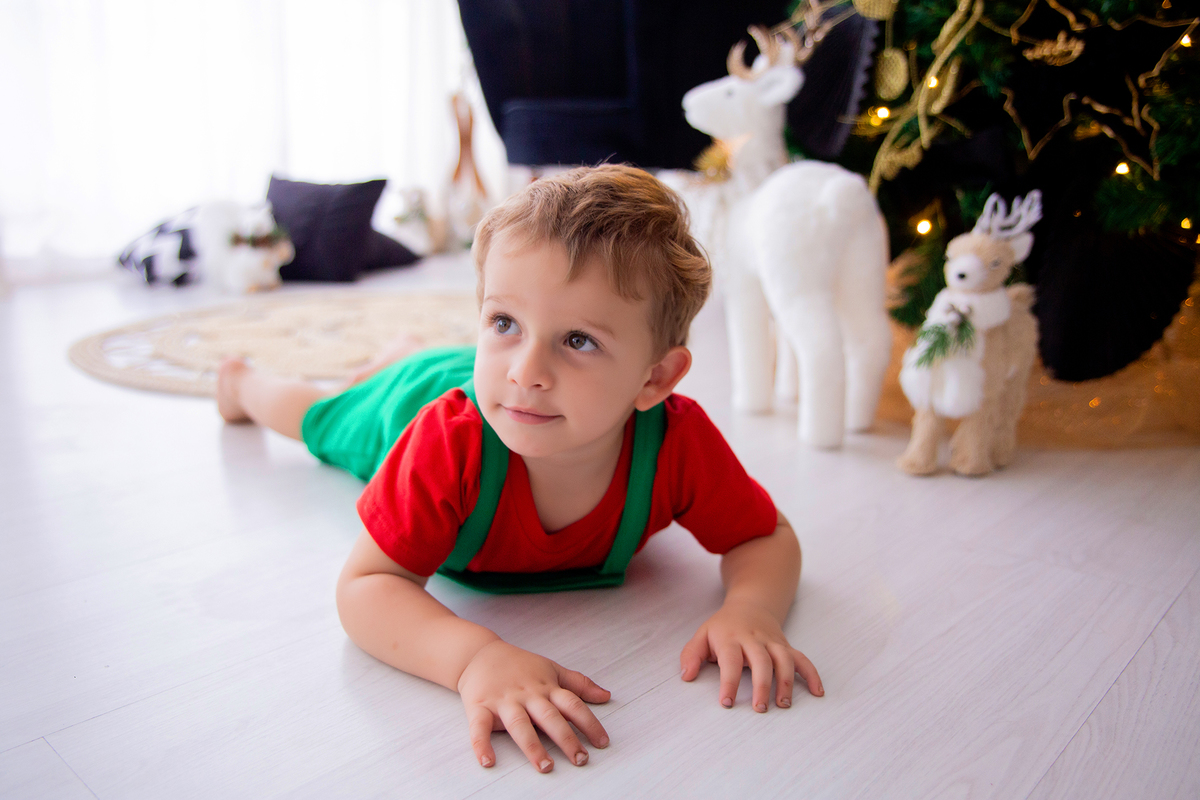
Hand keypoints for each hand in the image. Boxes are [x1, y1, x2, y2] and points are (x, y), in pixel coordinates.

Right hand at [457, 640, 610, 771]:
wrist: (480, 654)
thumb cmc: (519, 665)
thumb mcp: (552, 669)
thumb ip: (579, 684)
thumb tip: (606, 695)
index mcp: (546, 687)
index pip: (572, 705)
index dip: (589, 723)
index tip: (602, 742)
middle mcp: (527, 695)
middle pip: (550, 717)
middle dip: (567, 739)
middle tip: (581, 759)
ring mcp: (504, 701)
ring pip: (520, 724)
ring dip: (533, 747)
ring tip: (546, 766)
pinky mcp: (480, 707)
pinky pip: (479, 727)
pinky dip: (481, 744)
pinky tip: (488, 761)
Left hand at [680, 598, 822, 710]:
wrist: (750, 605)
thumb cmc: (723, 627)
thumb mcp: (702, 635)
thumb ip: (691, 655)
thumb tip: (686, 676)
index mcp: (730, 637)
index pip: (730, 661)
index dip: (729, 682)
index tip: (727, 703)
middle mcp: (753, 639)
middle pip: (761, 661)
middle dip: (762, 685)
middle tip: (759, 709)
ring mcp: (772, 642)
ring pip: (783, 660)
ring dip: (786, 682)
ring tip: (783, 704)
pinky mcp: (786, 646)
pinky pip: (801, 659)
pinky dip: (812, 674)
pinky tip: (817, 692)